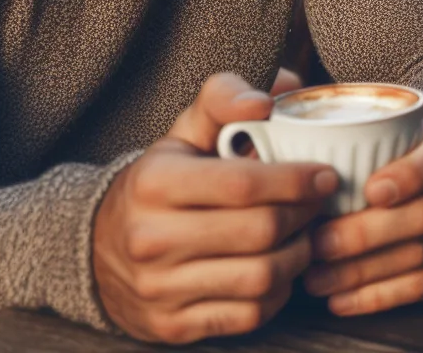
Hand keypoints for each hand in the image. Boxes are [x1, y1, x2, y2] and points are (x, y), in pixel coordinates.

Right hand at [93, 73, 337, 343]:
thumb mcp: (181, 134)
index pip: (243, 183)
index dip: (296, 179)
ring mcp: (160, 287)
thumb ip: (223, 100)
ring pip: (261, 277)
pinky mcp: (172, 325)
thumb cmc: (160, 183)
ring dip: (297, 256)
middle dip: (304, 216)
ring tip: (302, 236)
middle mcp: (151, 238)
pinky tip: (277, 270)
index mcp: (155, 182)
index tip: (325, 174)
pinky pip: (248, 315)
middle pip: (260, 231)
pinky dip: (277, 294)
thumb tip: (269, 97)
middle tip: (319, 205)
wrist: (97, 250)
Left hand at [302, 123, 422, 315]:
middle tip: (318, 245)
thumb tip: (273, 137)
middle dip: (366, 234)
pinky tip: (340, 300)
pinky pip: (422, 288)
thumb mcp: (388, 136)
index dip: (407, 176)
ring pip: (419, 256)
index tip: (369, 190)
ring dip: (362, 272)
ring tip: (314, 279)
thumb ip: (347, 135)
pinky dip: (378, 297)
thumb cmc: (399, 161)